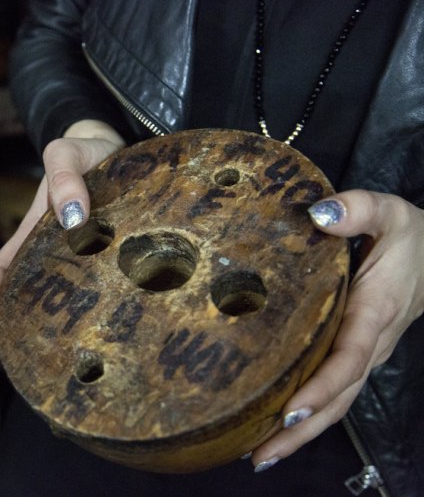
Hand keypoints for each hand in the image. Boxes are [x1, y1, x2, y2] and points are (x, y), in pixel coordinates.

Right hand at [0, 120, 124, 341]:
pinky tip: (119, 316)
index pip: (2, 271)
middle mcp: (55, 245)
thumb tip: (73, 219)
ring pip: (69, 291)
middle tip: (42, 358)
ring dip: (67, 317)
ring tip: (80, 350)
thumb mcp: (67, 153)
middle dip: (28, 322)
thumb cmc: (87, 147)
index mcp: (33, 230)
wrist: (114, 138)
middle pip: (33, 290)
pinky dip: (101, 300)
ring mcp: (84, 248)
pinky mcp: (112, 247)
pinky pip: (102, 279)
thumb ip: (65, 179)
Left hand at [251, 189, 423, 471]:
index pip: (348, 359)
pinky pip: (332, 391)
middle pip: (338, 398)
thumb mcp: (391, 212)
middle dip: (301, 429)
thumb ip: (359, 209)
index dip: (322, 387)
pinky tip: (274, 427)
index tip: (290, 408)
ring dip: (300, 432)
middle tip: (260, 456)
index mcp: (375, 313)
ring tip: (258, 456)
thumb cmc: (410, 237)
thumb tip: (319, 214)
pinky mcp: (354, 354)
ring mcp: (363, 354)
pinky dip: (307, 414)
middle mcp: (369, 344)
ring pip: (336, 403)